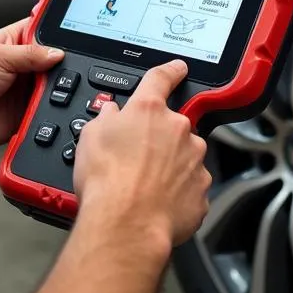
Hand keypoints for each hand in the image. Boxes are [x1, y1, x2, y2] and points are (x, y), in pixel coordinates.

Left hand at [0, 17, 64, 152]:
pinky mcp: (27, 114)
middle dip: (63, 67)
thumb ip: (31, 54)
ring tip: (52, 91)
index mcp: (16, 42)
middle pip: (57, 63)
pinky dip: (51, 114)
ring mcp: (27, 91)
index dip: (60, 33)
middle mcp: (24, 66)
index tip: (78, 35)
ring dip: (58, 92)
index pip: (46, 31)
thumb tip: (58, 52)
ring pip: (57, 90)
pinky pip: (47, 115)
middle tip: (64, 70)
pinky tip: (49, 110)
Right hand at [73, 60, 211, 247]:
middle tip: (137, 157)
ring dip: (169, 165)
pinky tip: (157, 201)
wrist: (126, 224)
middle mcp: (177, 130)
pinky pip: (190, 186)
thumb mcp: (91, 136)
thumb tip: (111, 114)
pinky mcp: (201, 191)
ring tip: (144, 184)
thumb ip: (106, 118)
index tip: (178, 68)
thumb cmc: (107, 180)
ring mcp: (194, 161)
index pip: (162, 78)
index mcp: (149, 110)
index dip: (170, 70)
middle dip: (159, 138)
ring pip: (184, 156)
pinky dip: (177, 192)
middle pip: (172, 125)